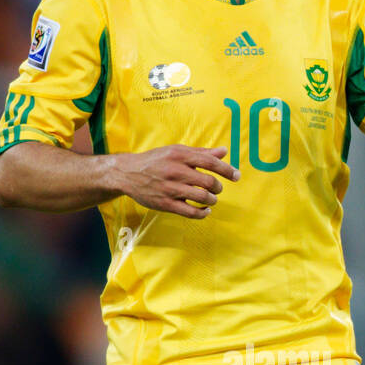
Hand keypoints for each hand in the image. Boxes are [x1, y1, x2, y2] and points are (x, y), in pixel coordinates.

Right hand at [108, 145, 238, 218]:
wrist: (128, 173)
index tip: (237, 176)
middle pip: (208, 182)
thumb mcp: (176, 151)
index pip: (210, 162)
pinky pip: (190, 212)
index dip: (227, 170)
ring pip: (202, 198)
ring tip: (211, 199)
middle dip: (218, 187)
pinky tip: (205, 210)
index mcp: (180, 155)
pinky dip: (202, 213)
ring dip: (212, 200)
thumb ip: (201, 153)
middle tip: (217, 189)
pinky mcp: (165, 204)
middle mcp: (176, 171)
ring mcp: (170, 188)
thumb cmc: (156, 160)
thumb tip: (224, 151)